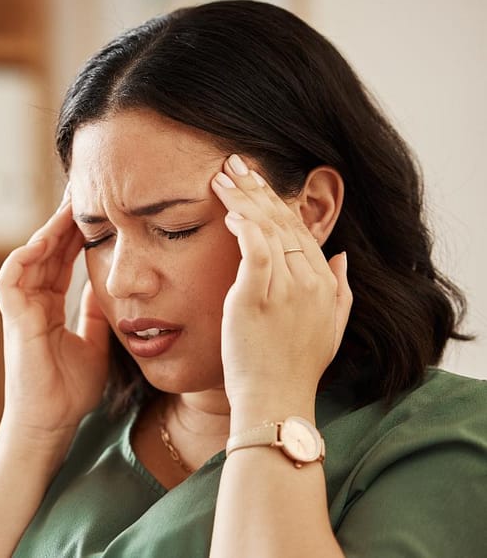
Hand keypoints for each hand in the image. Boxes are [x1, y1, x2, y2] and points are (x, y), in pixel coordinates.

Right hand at [0, 190, 109, 442]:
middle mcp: (32, 303)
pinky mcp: (12, 321)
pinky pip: (10, 280)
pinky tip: (40, 241)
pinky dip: (22, 259)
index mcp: (49, 307)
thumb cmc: (69, 391)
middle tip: (81, 192)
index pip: (61, 260)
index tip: (95, 210)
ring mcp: (19, 310)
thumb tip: (106, 286)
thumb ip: (95, 314)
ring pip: (28, 258)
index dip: (75, 235)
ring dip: (46, 233)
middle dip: (63, 222)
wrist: (52, 424)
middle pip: (46, 252)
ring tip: (67, 208)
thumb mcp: (94, 343)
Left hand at [210, 155, 351, 421]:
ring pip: (267, 229)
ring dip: (243, 199)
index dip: (277, 202)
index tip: (257, 183)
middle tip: (235, 164)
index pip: (299, 230)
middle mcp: (309, 281)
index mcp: (324, 283)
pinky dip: (244, 227)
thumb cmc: (295, 369)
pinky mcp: (256, 298)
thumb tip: (341, 257)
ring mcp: (285, 289)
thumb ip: (340, 290)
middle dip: (257, 188)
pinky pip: (255, 251)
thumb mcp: (330, 328)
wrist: (276, 400)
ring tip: (223, 177)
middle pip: (282, 221)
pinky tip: (230, 210)